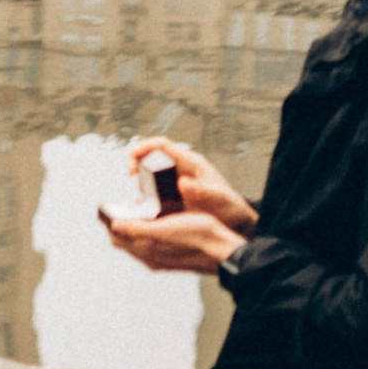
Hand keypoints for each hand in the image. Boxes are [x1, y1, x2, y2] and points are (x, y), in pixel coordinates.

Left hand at [96, 203, 246, 276]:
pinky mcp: (174, 255)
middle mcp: (152, 257)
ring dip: (134, 227)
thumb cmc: (197, 236)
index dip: (110, 222)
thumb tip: (114, 226)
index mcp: (146, 251)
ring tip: (135, 210)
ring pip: (139, 241)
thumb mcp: (164, 228)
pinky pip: (153, 243)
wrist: (223, 249)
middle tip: (119, 206)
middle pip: (126, 241)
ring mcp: (163, 258)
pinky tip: (157, 221)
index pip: (117, 238)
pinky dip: (148, 231)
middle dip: (120, 224)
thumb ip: (137, 229)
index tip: (106, 208)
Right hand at [130, 135, 254, 233]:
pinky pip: (156, 192)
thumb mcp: (217, 198)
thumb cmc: (230, 207)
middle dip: (138, 164)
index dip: (144, 147)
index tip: (132, 158)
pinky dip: (147, 197)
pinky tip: (143, 209)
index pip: (162, 145)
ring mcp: (177, 182)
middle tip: (131, 176)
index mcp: (190, 163)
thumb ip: (201, 190)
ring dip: (142, 181)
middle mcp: (181, 169)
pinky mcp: (175, 195)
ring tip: (139, 197)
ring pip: (152, 175)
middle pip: (152, 157)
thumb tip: (182, 182)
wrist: (236, 223)